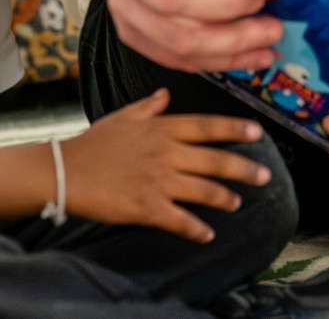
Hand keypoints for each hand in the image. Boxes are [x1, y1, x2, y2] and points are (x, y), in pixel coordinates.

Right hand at [63, 89, 270, 240]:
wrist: (63, 171)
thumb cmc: (92, 143)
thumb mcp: (122, 117)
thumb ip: (149, 106)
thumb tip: (165, 93)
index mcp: (162, 129)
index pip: (206, 126)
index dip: (234, 130)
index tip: (257, 133)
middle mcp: (166, 152)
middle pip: (214, 160)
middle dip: (243, 169)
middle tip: (264, 176)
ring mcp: (158, 180)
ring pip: (203, 190)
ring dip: (225, 198)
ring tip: (237, 202)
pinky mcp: (146, 206)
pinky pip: (179, 220)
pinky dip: (196, 229)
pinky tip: (208, 234)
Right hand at [104, 0, 283, 73]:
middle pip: (178, 0)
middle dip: (233, 13)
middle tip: (271, 18)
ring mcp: (124, 6)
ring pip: (177, 39)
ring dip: (230, 46)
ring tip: (267, 40)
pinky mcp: (129, 33)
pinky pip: (174, 58)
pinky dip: (217, 61)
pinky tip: (249, 56)